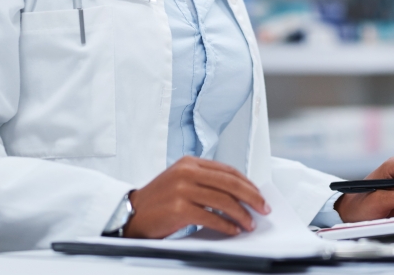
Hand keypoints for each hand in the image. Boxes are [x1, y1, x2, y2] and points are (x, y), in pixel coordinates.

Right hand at [124, 156, 269, 238]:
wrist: (131, 213)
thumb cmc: (159, 201)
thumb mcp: (181, 180)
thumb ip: (205, 181)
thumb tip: (237, 194)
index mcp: (189, 162)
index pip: (227, 170)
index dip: (247, 183)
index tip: (259, 194)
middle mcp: (186, 172)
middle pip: (229, 182)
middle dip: (251, 197)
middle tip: (263, 208)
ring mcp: (182, 189)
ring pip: (223, 200)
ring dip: (241, 214)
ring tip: (249, 224)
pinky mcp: (179, 208)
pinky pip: (211, 217)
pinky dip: (226, 225)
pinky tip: (233, 230)